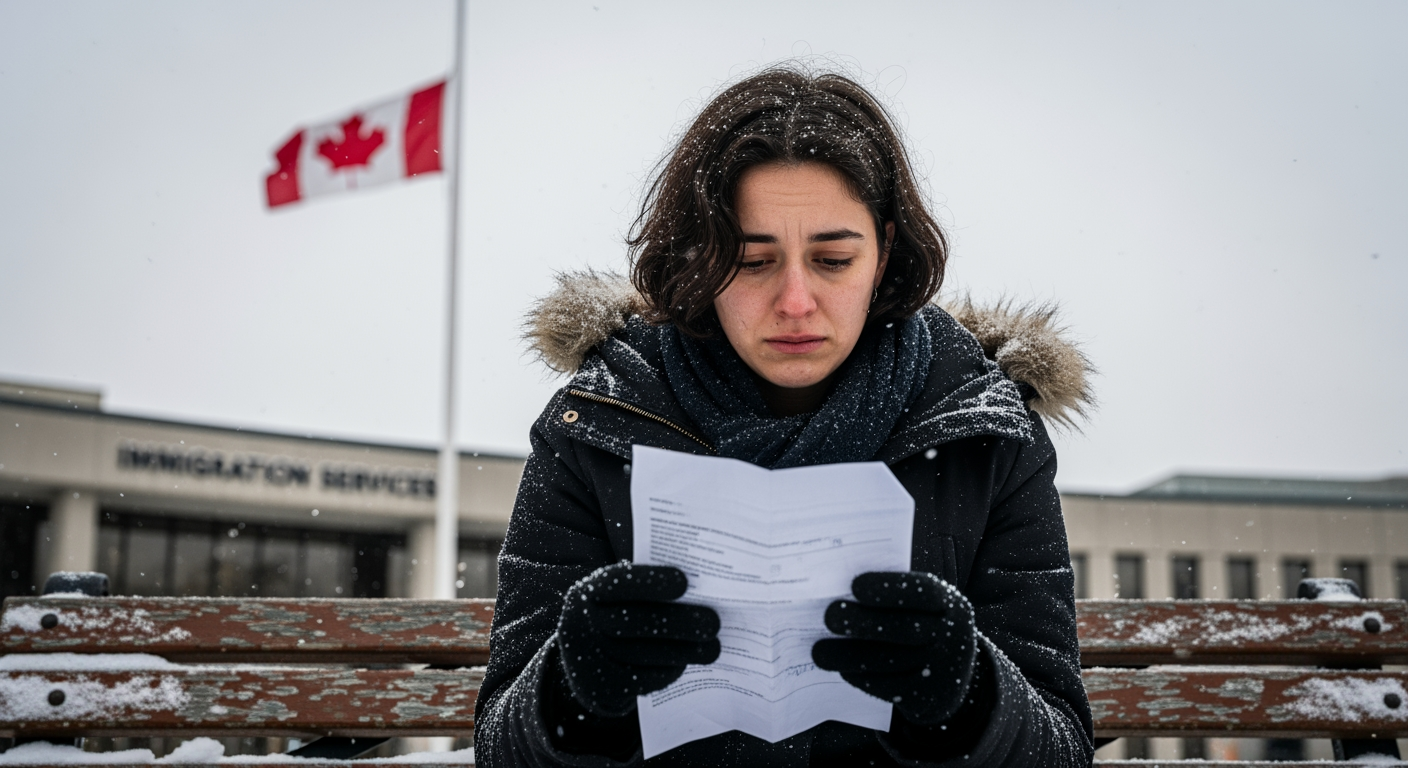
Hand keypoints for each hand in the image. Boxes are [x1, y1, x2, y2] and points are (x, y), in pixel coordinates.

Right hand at [557, 562, 720, 716]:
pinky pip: (642, 679)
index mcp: (586, 593)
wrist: (584, 659)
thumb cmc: (616, 614)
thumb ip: (648, 586)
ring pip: (643, 655)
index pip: (616, 582)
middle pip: (634, 623)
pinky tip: (687, 661)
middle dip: (679, 622)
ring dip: (684, 651)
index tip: (685, 582)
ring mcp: (587, 660)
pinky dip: (670, 670)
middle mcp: (579, 625)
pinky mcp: (601, 688)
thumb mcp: (618, 596)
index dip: (650, 581)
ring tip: (714, 647)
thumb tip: (700, 584)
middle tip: (714, 622)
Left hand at [812, 571, 978, 724]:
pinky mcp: (928, 698)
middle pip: (905, 629)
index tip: (854, 585)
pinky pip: (891, 688)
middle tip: (829, 616)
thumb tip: (836, 590)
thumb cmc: (922, 627)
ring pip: (892, 661)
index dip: (889, 588)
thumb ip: (891, 597)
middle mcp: (953, 637)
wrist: (950, 678)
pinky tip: (843, 669)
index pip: (924, 592)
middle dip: (863, 622)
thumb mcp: (922, 609)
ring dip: (850, 655)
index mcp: (950, 604)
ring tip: (819, 651)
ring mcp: (944, 670)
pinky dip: (863, 677)